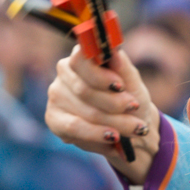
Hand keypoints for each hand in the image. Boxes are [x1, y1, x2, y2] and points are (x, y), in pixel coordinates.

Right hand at [46, 46, 159, 183]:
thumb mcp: (133, 85)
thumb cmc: (131, 102)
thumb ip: (123, 67)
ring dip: (115, 123)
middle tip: (134, 109)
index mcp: (82, 57)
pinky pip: (74, 128)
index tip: (120, 86)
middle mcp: (65, 73)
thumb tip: (113, 50)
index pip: (81, 59)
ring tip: (136, 128)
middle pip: (85, 90)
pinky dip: (97, 134)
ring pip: (86, 112)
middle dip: (114, 104)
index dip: (100, 75)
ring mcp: (56, 96)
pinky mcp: (54, 119)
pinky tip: (114, 138)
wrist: (131, 131)